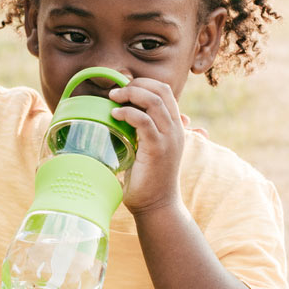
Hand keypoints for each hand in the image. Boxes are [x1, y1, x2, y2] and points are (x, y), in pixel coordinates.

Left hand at [108, 78, 185, 214]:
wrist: (157, 205)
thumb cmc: (147, 178)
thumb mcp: (148, 148)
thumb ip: (144, 131)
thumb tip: (125, 115)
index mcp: (174, 125)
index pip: (164, 90)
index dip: (143, 83)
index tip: (123, 88)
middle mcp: (175, 128)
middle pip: (160, 90)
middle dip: (136, 85)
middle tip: (115, 92)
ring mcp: (168, 138)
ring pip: (154, 101)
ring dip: (130, 94)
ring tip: (113, 99)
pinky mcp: (158, 149)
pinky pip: (145, 121)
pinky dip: (128, 113)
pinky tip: (114, 115)